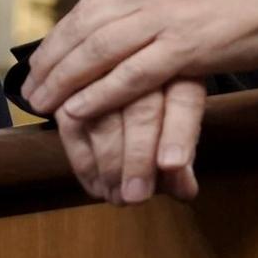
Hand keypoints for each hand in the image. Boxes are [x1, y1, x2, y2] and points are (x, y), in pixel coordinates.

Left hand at [23, 0, 257, 119]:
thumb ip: (162, 1)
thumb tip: (137, 21)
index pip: (88, 9)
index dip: (58, 39)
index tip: (40, 62)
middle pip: (83, 30)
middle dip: (51, 63)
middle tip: (29, 90)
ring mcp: (168, 18)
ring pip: (98, 52)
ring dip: (64, 81)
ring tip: (43, 105)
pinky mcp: (189, 46)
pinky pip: (132, 74)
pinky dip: (100, 94)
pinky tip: (79, 109)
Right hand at [56, 79, 206, 204]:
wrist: (112, 61)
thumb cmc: (160, 102)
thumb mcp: (180, 121)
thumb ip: (184, 155)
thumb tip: (185, 192)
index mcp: (182, 71)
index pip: (185, 100)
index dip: (180, 133)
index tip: (173, 166)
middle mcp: (146, 64)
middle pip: (142, 111)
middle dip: (138, 158)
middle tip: (136, 196)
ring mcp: (105, 70)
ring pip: (102, 118)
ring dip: (109, 165)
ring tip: (117, 197)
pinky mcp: (72, 85)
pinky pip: (72, 126)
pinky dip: (84, 162)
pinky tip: (97, 186)